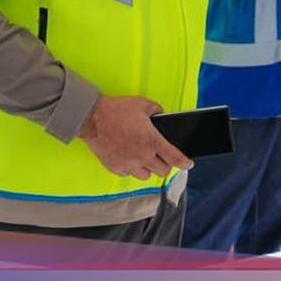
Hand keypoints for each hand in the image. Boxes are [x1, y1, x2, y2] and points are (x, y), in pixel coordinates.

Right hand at [78, 96, 193, 179]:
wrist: (92, 118)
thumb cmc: (116, 111)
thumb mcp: (143, 104)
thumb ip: (157, 110)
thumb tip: (161, 115)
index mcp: (152, 141)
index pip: (175, 158)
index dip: (185, 163)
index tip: (188, 164)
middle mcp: (142, 156)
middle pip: (163, 171)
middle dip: (165, 165)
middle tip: (162, 157)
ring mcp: (129, 164)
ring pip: (146, 176)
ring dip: (148, 168)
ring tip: (145, 158)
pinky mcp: (115, 167)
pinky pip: (129, 174)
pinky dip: (131, 169)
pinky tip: (129, 159)